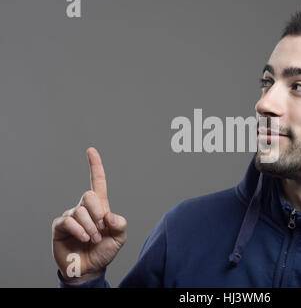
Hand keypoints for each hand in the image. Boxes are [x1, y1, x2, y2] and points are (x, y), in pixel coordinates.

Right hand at [52, 147, 126, 283]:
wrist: (89, 268)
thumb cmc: (104, 251)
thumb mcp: (119, 238)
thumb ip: (121, 225)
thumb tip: (109, 215)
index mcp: (100, 207)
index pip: (97, 182)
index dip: (95, 166)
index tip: (91, 150)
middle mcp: (84, 208)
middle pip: (89, 195)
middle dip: (97, 212)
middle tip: (101, 230)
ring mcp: (71, 216)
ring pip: (80, 210)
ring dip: (90, 227)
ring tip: (93, 239)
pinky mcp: (60, 226)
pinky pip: (68, 220)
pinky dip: (79, 230)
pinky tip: (83, 238)